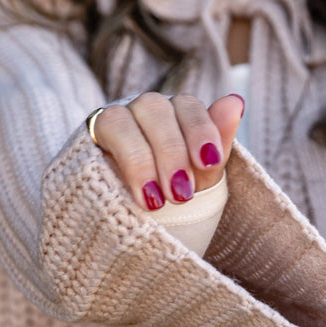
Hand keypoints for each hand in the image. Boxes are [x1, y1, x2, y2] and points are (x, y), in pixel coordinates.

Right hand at [90, 91, 245, 210]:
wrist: (134, 225)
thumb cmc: (174, 195)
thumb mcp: (200, 178)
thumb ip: (216, 144)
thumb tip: (236, 100)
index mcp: (175, 113)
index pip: (187, 106)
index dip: (200, 130)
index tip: (209, 162)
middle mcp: (143, 110)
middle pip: (154, 108)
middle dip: (170, 151)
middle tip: (181, 195)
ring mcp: (113, 121)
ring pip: (121, 118)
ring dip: (142, 160)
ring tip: (157, 201)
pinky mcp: (89, 138)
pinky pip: (98, 135)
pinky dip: (123, 164)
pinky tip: (139, 195)